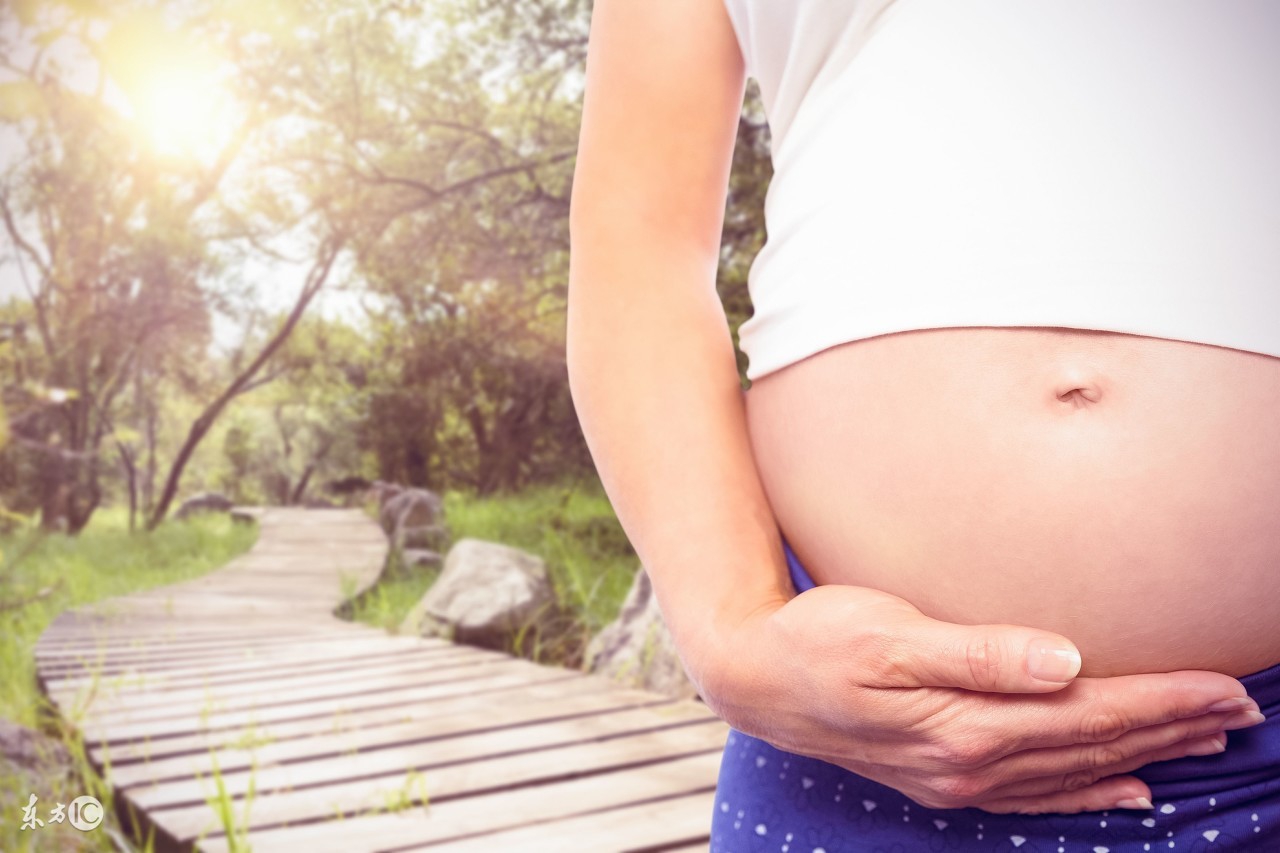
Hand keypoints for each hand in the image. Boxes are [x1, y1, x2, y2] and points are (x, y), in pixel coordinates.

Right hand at [702, 583, 1262, 813]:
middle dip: (1171, 728)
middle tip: (1241, 710)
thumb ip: (978, 651)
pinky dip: (1089, 792)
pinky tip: (1124, 792)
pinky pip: (1036, 793)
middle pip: (1092, 746)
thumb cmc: (818, 640)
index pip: (1087, 714)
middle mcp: (969, 763)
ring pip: (1074, 770)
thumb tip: (1066, 661)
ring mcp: (956, 779)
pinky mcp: (943, 778)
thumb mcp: (889, 634)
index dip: (1160, 701)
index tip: (1224, 687)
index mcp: (964, 725)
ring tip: (1203, 741)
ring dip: (1144, 756)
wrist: (756, 678)